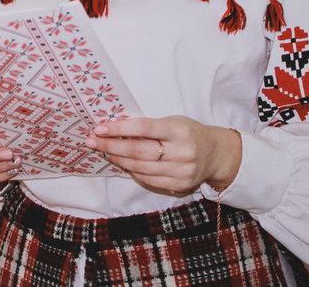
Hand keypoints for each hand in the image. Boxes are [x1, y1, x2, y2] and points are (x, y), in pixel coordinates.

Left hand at [85, 116, 240, 195]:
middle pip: (138, 151)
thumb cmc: (189, 133)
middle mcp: (182, 152)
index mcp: (179, 130)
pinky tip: (123, 163)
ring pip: (140, 168)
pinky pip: (149, 180)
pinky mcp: (180, 186)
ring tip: (105, 151)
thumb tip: (114, 130)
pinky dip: (133, 171)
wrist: (216, 154)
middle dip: (111, 146)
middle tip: (92, 141)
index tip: (100, 128)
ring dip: (118, 159)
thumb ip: (149, 127)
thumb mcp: (173, 122)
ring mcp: (182, 171)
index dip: (120, 128)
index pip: (144, 128)